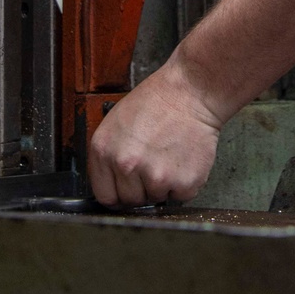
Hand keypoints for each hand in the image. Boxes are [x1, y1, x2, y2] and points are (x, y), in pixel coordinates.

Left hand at [88, 64, 222, 207]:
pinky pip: (180, 197)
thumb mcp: (115, 123)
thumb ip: (109, 156)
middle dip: (142, 187)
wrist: (190, 93)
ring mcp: (155, 176)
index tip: (127, 188)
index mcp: (104, 151)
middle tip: (154, 163)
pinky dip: (184, 183)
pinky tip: (182, 160)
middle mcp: (126, 165)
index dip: (118, 192)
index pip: (105, 195)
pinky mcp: (183, 181)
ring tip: (169, 156)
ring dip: (164, 185)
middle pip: (131, 201)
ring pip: (156, 199)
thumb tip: (110, 184)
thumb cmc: (156, 102)